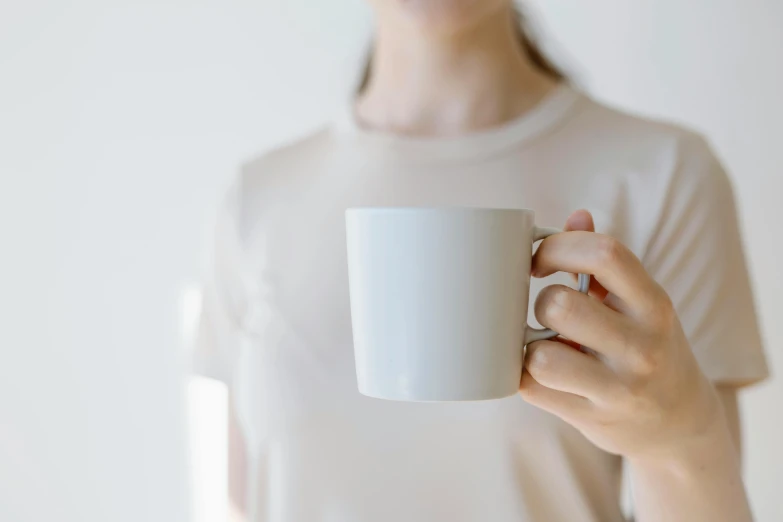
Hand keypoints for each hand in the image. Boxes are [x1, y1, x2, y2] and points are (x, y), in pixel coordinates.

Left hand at [520, 210, 724, 463]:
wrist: (680, 423)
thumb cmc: (646, 347)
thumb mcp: (641, 303)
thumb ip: (606, 261)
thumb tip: (576, 216)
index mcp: (654, 304)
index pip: (605, 254)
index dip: (558, 246)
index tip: (540, 260)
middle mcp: (642, 346)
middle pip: (561, 305)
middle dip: (540, 302)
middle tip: (545, 311)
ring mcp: (619, 388)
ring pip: (541, 356)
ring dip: (529, 347)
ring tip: (543, 346)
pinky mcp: (592, 418)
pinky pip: (532, 388)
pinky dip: (523, 376)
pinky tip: (539, 372)